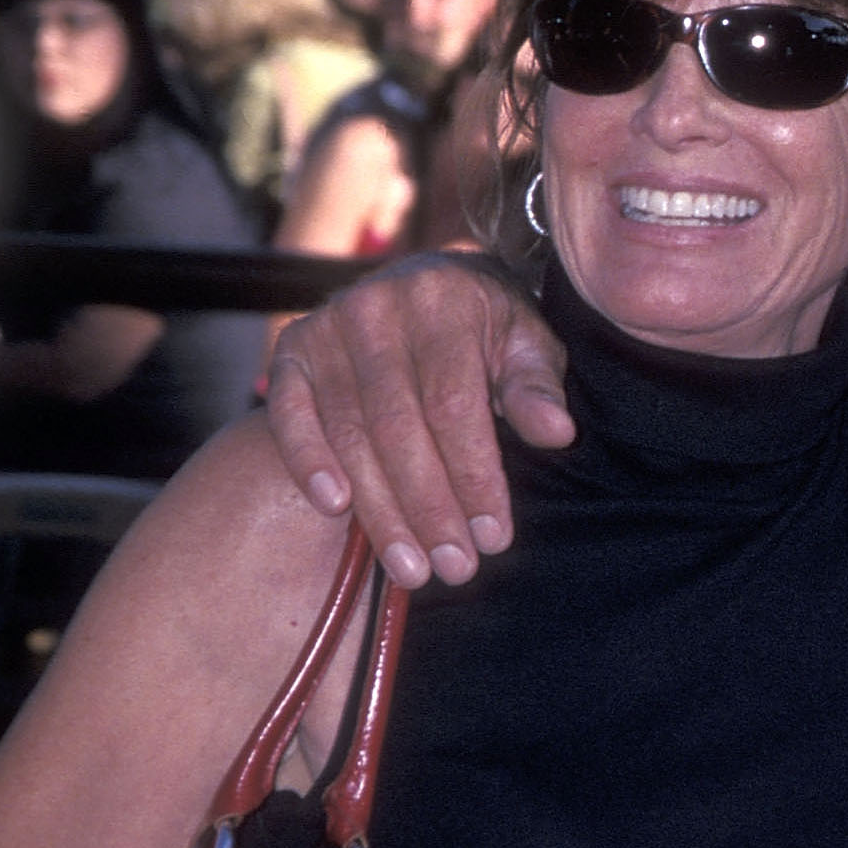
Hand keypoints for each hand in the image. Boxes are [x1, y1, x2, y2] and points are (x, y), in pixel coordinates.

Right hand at [265, 252, 569, 586]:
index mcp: (446, 302)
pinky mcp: (292, 349)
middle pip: (400, 428)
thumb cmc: (487, 325)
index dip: (473, 476)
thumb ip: (537, 388)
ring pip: (350, 433)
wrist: (427, 278)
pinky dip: (309, 462)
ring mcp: (327, 327)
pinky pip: (289, 414)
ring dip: (379, 509)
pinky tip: (335, 509)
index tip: (494, 538)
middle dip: (429, 508)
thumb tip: (558, 434)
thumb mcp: (527, 343)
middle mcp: (378, 309)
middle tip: (453, 568)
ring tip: (410, 567)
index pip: (455, 406)